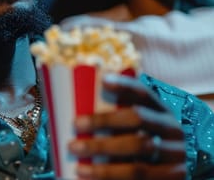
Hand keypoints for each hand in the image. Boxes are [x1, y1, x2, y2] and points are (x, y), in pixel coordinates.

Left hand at [68, 74, 185, 179]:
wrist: (174, 170)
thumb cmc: (144, 143)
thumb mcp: (140, 127)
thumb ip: (117, 117)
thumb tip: (75, 106)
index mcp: (161, 111)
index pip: (144, 93)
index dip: (124, 85)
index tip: (103, 80)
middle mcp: (171, 129)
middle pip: (137, 119)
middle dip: (103, 121)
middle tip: (75, 125)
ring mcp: (175, 155)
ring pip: (138, 155)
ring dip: (104, 162)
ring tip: (79, 166)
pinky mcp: (174, 177)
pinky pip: (141, 179)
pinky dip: (112, 178)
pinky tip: (92, 177)